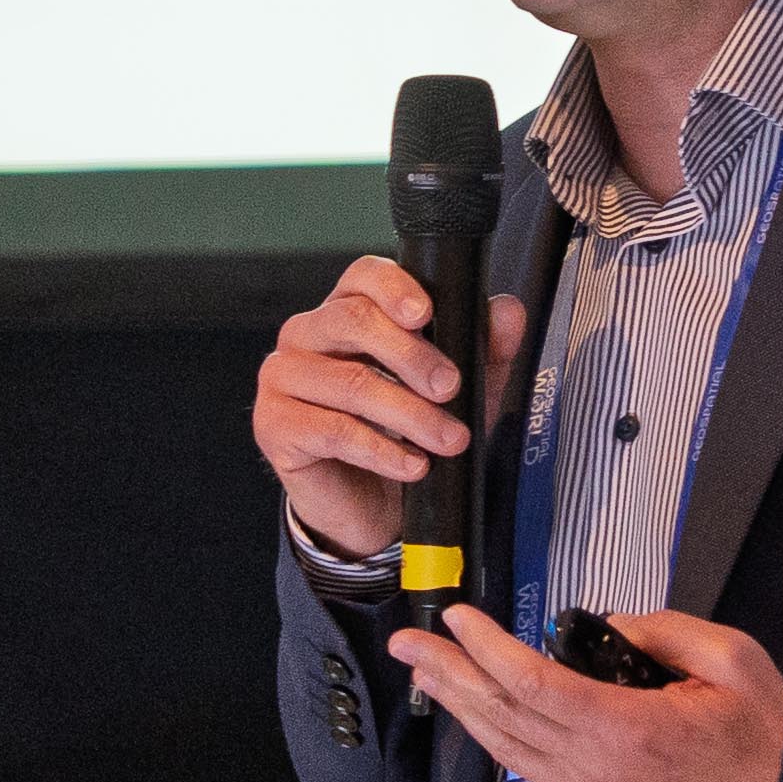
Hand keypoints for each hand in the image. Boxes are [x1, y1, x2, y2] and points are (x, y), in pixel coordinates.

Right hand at [253, 259, 528, 559]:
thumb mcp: (462, 390)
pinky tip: (413, 465)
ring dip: (409, 414)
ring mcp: (283, 377)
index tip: (426, 315)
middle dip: (412, 356)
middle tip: (451, 387)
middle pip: (354, 321)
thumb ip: (484, 348)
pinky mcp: (275, 425)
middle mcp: (306, 334)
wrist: (373, 505)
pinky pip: (333, 430)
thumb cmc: (408, 432)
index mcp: (347, 309)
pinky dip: (382, 450)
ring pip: (350, 382)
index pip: (363, 276)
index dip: (394, 288)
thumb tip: (507, 312)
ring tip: (449, 440)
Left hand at [389, 605, 782, 781]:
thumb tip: (613, 625)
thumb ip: (667, 633)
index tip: (459, 617)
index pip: (533, 683)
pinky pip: (532, 768)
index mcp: (627, 729)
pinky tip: (480, 715)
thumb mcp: (734, 663)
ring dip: (462, 708)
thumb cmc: (765, 742)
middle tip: (407, 643)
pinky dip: (496, 737)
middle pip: (503, 716)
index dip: (487, 647)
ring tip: (426, 675)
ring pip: (508, 749)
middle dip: (449, 675)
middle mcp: (597, 768)